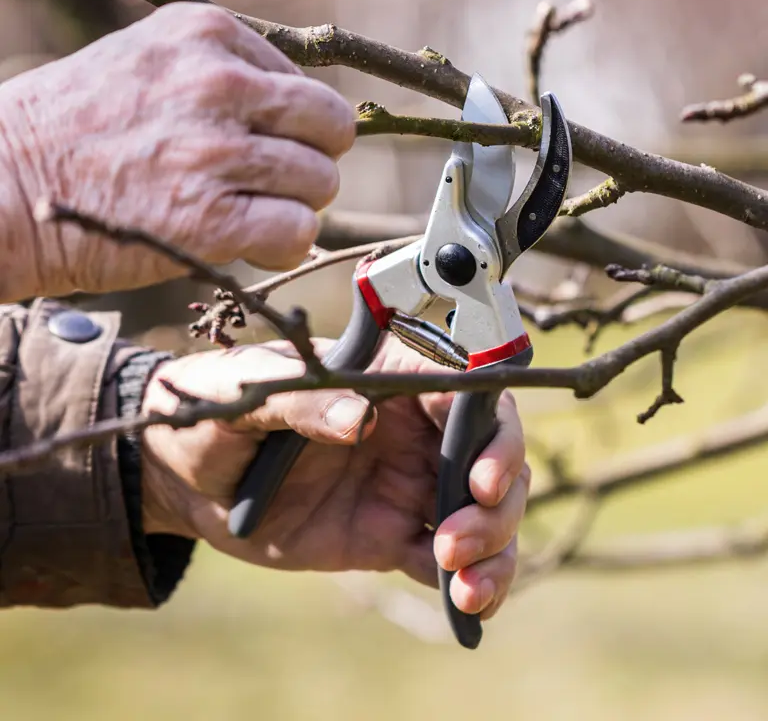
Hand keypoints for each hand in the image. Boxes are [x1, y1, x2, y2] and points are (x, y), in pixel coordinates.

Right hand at [0, 3, 354, 299]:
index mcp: (206, 36)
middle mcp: (217, 85)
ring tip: (245, 213)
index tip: (256, 151)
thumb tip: (303, 116)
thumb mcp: (149, 64)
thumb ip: (225, 77)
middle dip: (310, 163)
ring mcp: (214, 153)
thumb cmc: (76, 130)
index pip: (308, 89)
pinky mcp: (209, 220)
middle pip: (330, 130)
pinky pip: (298, 230)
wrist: (3, 185)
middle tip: (270, 185)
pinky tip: (251, 246)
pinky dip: (285, 245)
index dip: (292, 130)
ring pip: (320, 183)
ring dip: (294, 207)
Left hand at [140, 337, 528, 619]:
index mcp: (388, 382)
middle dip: (498, 502)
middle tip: (457, 536)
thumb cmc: (220, 411)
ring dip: (494, 547)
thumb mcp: (249, 393)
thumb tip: (357, 418)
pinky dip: (470, 585)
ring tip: (464, 583)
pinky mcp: (389, 535)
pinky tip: (468, 609)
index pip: (467, 395)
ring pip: (483, 513)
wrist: (188, 474)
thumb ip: (303, 401)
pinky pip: (444, 560)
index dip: (493, 434)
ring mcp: (405, 484)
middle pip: (492, 458)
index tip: (480, 478)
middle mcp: (411, 431)